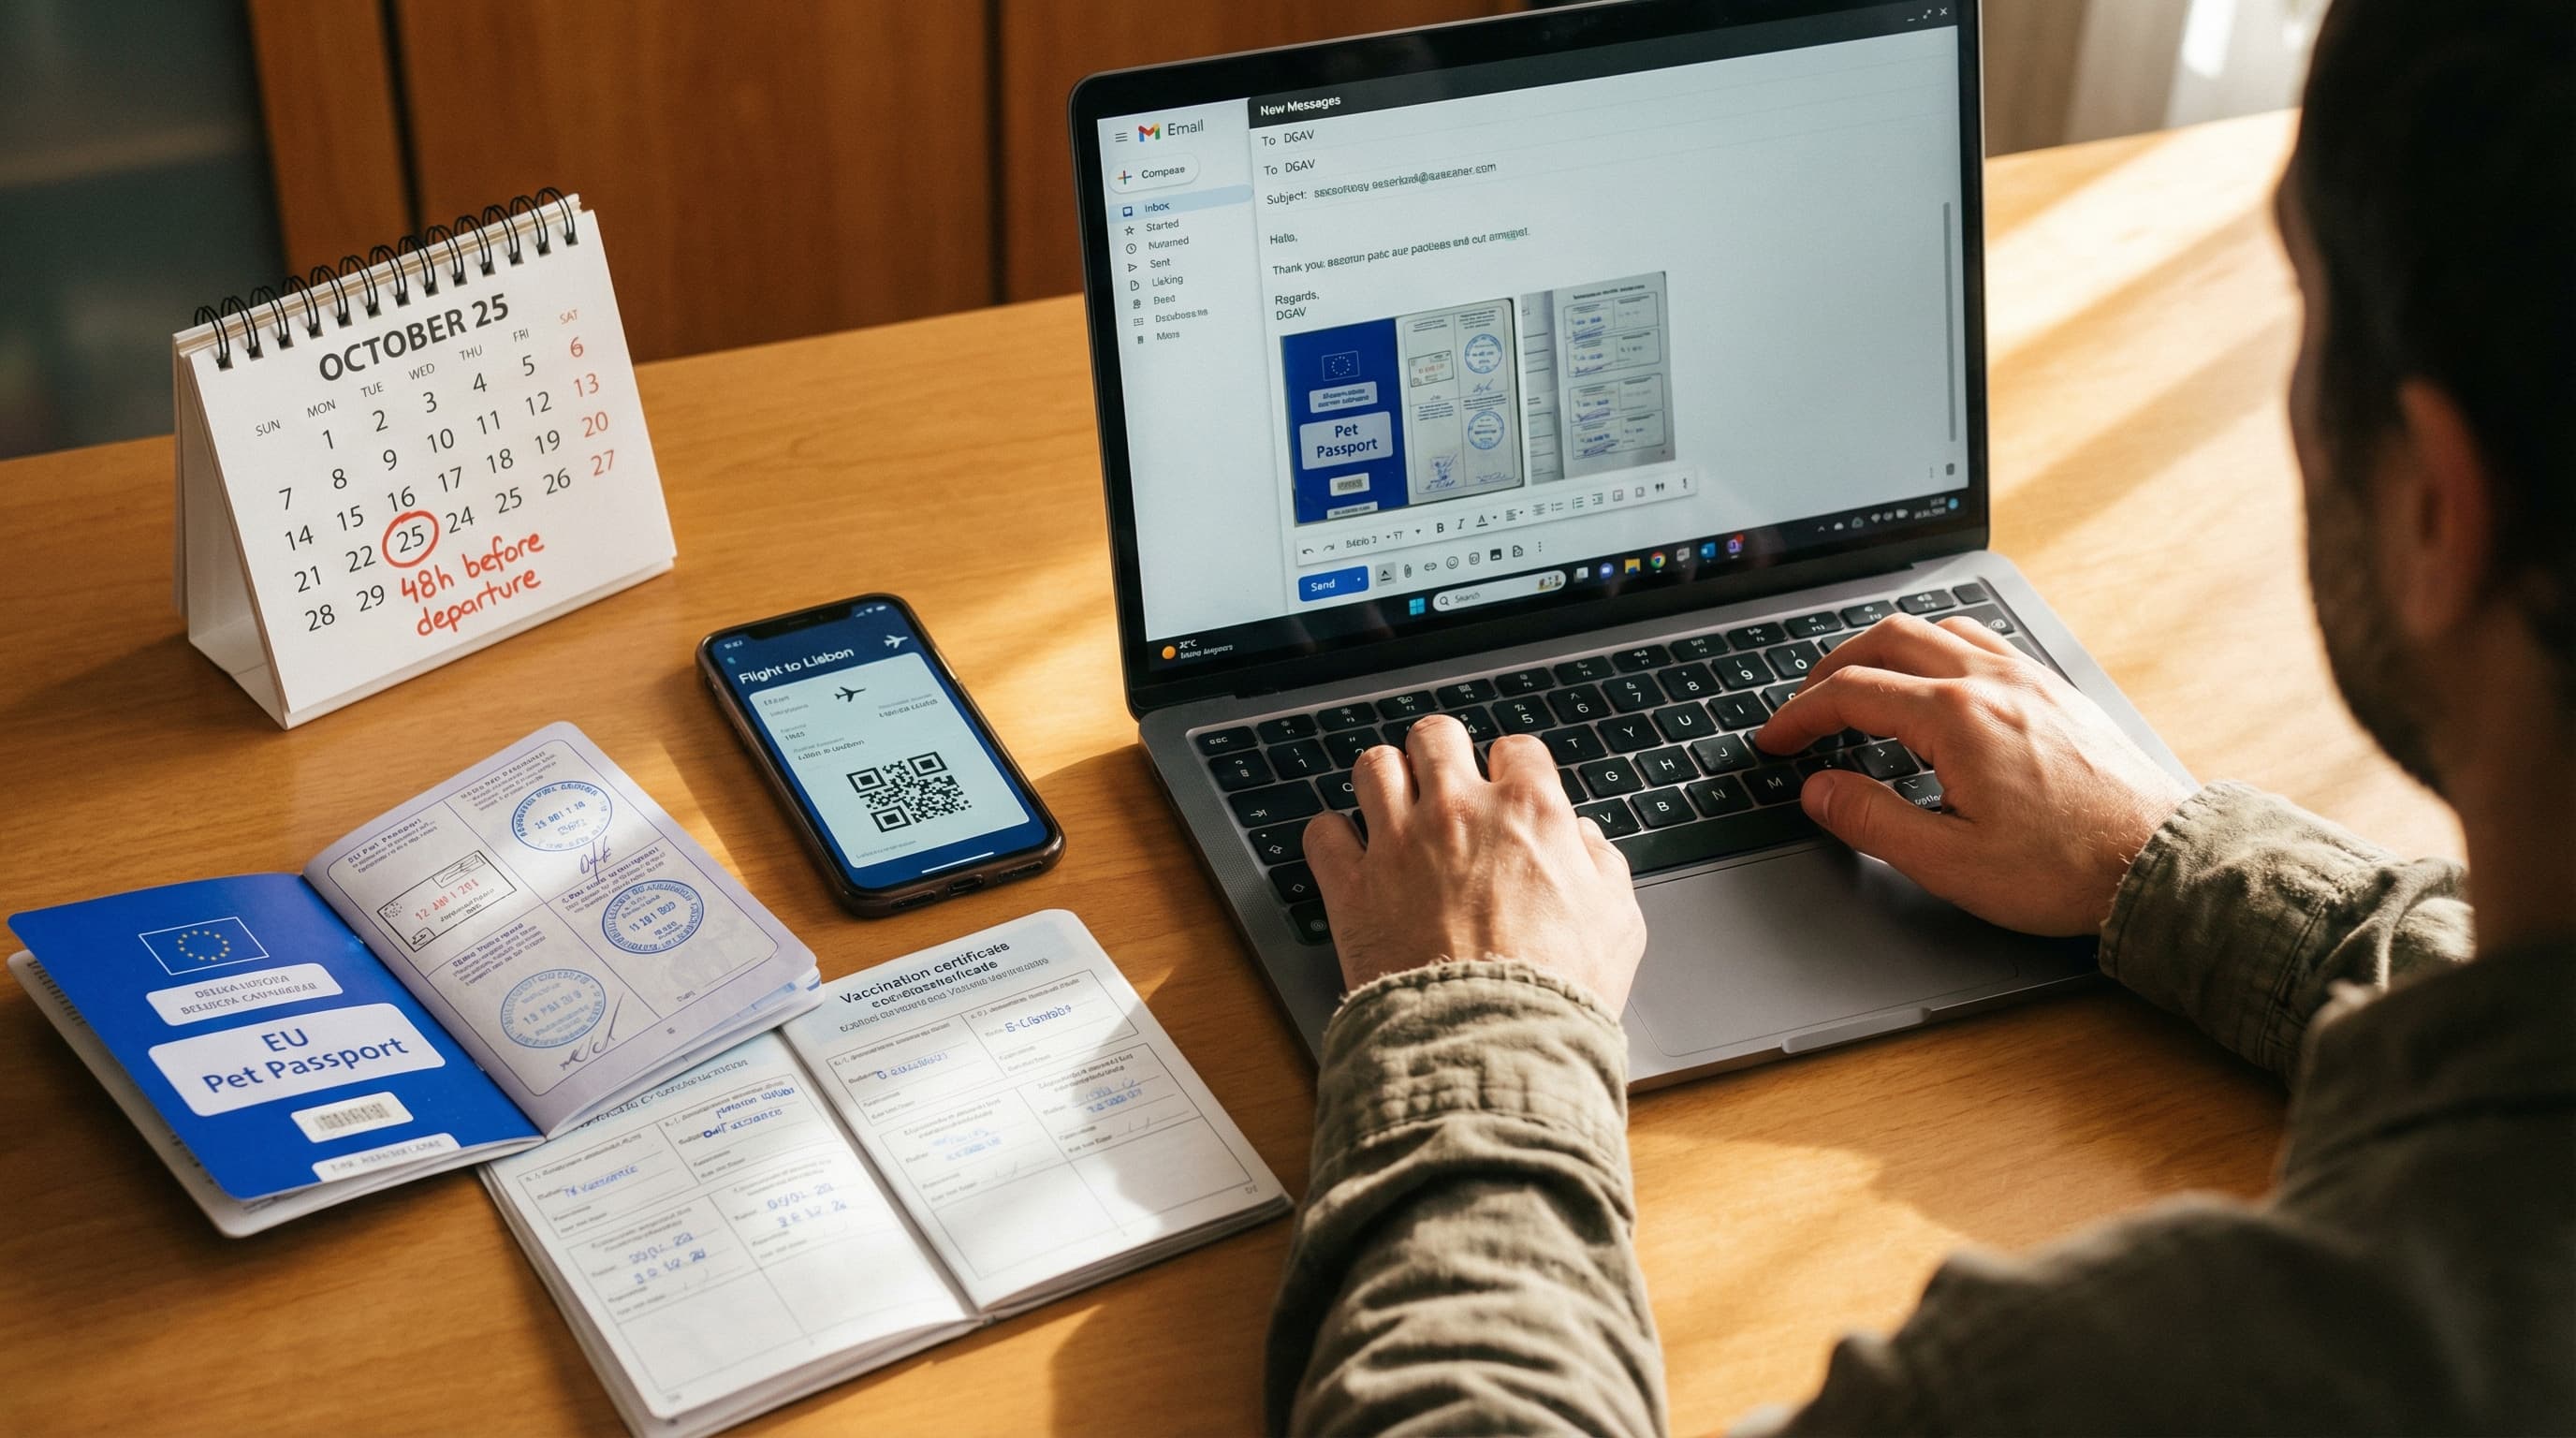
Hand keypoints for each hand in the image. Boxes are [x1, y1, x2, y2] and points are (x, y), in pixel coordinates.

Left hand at [1302, 715, 1649, 1011]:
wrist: (1493, 1041)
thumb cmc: (1560, 990)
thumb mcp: (1618, 922)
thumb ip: (1601, 865)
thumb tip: (1581, 837)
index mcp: (1530, 812)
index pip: (1516, 748)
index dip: (1511, 767)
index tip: (1505, 789)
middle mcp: (1459, 812)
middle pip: (1435, 737)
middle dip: (1440, 753)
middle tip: (1442, 782)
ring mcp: (1399, 843)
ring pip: (1374, 766)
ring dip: (1384, 780)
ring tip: (1392, 805)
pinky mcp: (1352, 886)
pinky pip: (1323, 831)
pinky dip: (1332, 836)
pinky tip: (1348, 851)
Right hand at [1753, 614, 2191, 935]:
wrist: (2159, 862)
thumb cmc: (2065, 869)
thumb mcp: (1949, 862)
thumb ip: (1871, 820)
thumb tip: (1819, 791)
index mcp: (1955, 718)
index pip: (1850, 693)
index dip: (1798, 716)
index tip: (1775, 741)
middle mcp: (1990, 681)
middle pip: (1885, 639)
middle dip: (1831, 668)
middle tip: (1805, 706)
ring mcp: (2027, 678)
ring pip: (1936, 628)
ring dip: (1884, 649)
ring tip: (1861, 685)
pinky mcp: (2054, 689)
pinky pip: (1981, 640)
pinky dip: (1936, 649)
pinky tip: (1936, 684)